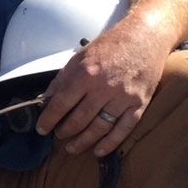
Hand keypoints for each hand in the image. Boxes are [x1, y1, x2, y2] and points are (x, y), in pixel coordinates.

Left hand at [35, 19, 171, 156]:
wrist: (146, 36)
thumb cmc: (111, 45)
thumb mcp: (80, 56)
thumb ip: (62, 79)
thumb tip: (46, 100)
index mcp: (86, 74)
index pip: (61, 104)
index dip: (48, 119)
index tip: (41, 128)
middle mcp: (104, 87)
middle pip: (79, 119)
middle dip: (64, 131)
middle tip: (58, 136)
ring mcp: (123, 97)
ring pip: (99, 128)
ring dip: (83, 141)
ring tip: (71, 148)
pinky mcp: (140, 103)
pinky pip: (124, 129)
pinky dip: (110, 143)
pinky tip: (98, 151)